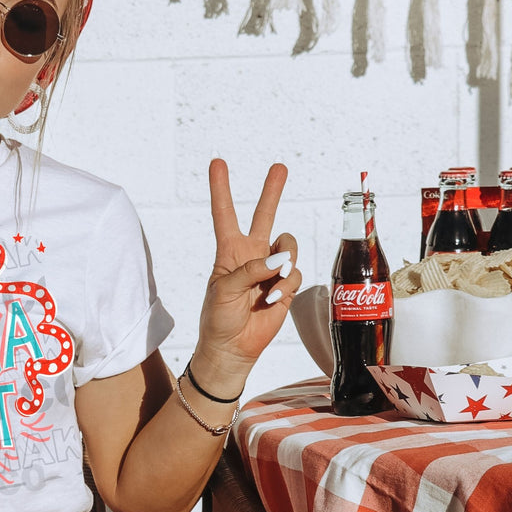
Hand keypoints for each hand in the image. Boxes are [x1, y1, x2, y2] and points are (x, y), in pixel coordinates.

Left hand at [193, 159, 301, 394]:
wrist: (232, 348)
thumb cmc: (218, 319)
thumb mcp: (223, 290)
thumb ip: (249, 269)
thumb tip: (279, 259)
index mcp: (229, 251)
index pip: (225, 214)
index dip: (221, 189)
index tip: (218, 163)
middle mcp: (252, 255)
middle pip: (264, 215)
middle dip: (272, 191)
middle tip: (280, 167)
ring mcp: (271, 270)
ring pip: (288, 247)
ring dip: (282, 263)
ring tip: (268, 287)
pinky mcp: (285, 286)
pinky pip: (293, 276)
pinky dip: (284, 287)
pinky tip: (270, 301)